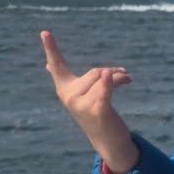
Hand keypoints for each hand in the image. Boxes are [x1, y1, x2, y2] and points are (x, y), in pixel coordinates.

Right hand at [41, 29, 139, 173]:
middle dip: (111, 72)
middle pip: (94, 72)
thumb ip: (67, 79)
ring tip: (128, 79)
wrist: (109, 141)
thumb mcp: (82, 94)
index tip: (45, 32)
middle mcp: (69, 96)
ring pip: (103, 78)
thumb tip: (47, 66)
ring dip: (120, 77)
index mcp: (64, 89)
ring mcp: (81, 104)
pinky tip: (118, 77)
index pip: (57, 65)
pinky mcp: (97, 110)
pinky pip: (106, 90)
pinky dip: (112, 82)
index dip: (51, 49)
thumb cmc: (96, 115)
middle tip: (125, 75)